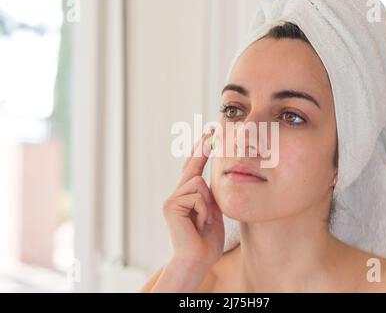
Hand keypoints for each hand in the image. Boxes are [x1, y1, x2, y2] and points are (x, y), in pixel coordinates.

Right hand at [163, 128, 224, 268]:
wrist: (196, 259)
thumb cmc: (206, 240)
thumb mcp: (212, 212)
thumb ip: (208, 195)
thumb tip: (208, 177)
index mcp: (187, 196)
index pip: (194, 169)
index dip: (201, 151)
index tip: (209, 134)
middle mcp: (176, 194)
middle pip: (192, 165)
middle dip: (202, 147)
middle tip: (212, 128)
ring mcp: (172, 198)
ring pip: (199, 182)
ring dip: (208, 204)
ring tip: (204, 221)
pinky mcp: (170, 204)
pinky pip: (197, 194)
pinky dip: (204, 210)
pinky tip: (199, 224)